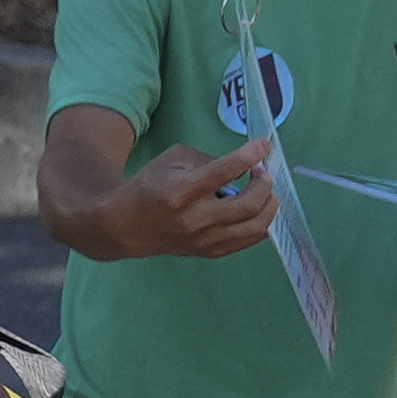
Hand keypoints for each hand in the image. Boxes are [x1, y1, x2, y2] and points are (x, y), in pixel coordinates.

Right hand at [102, 130, 282, 260]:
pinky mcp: (211, 252)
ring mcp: (205, 240)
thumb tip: (240, 165)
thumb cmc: (149, 187)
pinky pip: (250, 240)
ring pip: (255, 227)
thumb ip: (206, 160)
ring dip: (269, 205)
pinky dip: (261, 222)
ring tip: (265, 191)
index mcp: (180, 192)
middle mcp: (195, 219)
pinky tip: (258, 209)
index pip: (223, 173)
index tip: (264, 145)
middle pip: (247, 204)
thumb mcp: (170, 160)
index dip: (249, 156)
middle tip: (263, 172)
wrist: (127, 226)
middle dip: (264, 184)